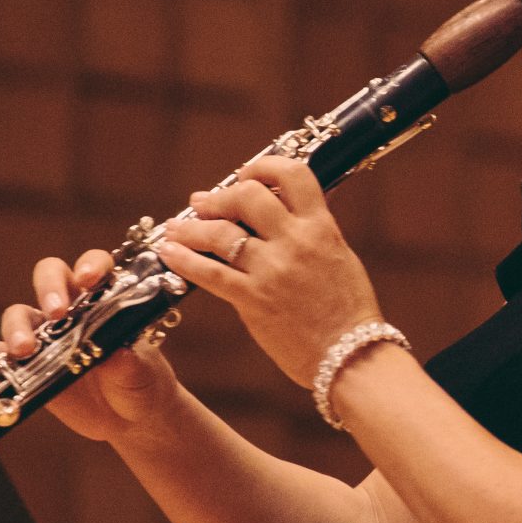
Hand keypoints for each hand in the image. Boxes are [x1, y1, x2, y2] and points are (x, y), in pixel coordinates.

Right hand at [0, 250, 181, 442]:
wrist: (131, 417)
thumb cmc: (143, 383)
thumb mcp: (144, 373)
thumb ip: (131, 363)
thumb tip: (117, 355)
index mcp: (106, 300)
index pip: (94, 267)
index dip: (90, 265)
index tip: (89, 280)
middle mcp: (72, 309)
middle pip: (50, 278)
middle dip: (49, 288)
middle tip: (56, 313)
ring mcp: (46, 335)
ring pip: (20, 315)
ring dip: (16, 328)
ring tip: (23, 350)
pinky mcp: (27, 365)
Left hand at [157, 155, 382, 388]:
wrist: (352, 356)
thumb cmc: (349, 310)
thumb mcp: (339, 257)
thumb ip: (315, 230)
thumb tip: (293, 206)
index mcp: (322, 228)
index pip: (293, 175)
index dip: (264, 166)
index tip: (246, 174)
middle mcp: (296, 242)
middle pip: (248, 196)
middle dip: (220, 196)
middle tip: (202, 202)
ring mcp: (273, 270)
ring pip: (221, 233)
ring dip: (191, 226)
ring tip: (176, 227)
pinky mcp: (254, 300)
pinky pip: (210, 273)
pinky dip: (184, 260)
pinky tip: (169, 253)